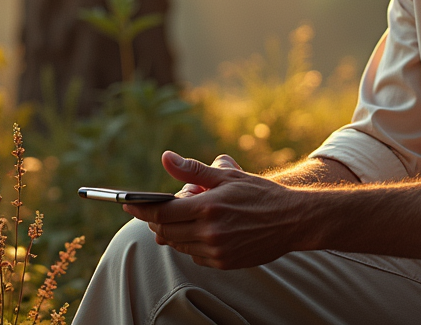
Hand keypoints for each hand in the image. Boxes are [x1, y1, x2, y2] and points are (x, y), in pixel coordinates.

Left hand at [125, 150, 307, 268]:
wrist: (293, 220)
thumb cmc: (260, 193)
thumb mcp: (228, 175)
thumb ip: (193, 169)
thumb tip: (165, 157)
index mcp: (208, 206)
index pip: (162, 212)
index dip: (141, 209)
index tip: (128, 205)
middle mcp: (210, 231)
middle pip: (166, 231)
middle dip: (156, 221)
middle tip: (156, 211)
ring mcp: (217, 250)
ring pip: (179, 245)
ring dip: (174, 232)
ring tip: (185, 218)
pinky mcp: (224, 263)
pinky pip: (196, 255)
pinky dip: (192, 244)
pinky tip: (202, 232)